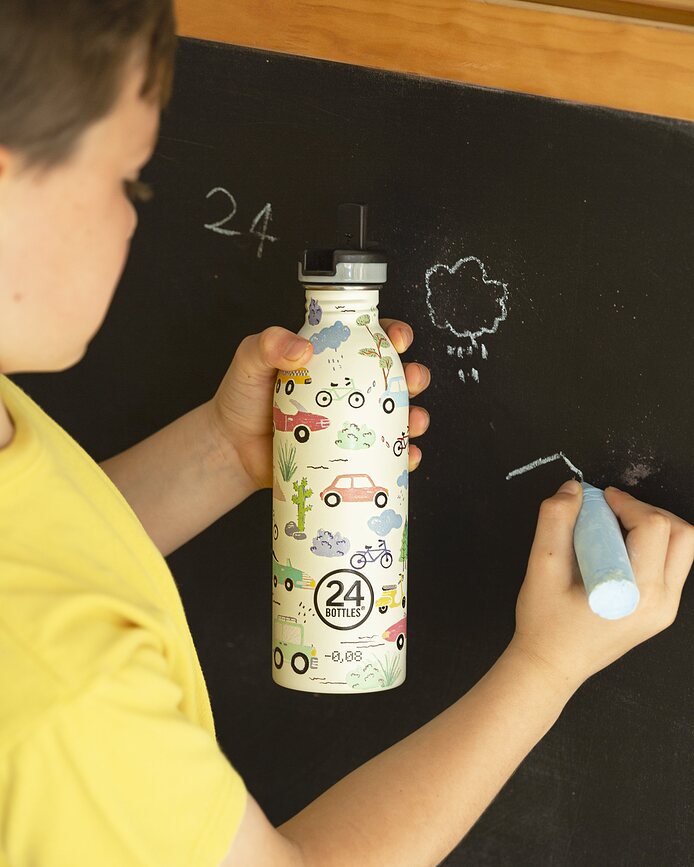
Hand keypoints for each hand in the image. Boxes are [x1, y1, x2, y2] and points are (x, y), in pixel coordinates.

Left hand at [208, 321, 430, 489]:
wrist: (231, 449)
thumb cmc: (242, 398)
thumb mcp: (250, 360)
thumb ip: (268, 345)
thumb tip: (302, 348)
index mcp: (331, 360)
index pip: (370, 340)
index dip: (393, 335)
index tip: (397, 339)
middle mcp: (348, 390)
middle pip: (395, 378)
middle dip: (414, 376)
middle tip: (412, 380)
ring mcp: (351, 424)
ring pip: (397, 417)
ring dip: (416, 417)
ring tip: (414, 422)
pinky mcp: (348, 456)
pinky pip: (384, 456)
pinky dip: (403, 458)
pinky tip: (407, 457)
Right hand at [510, 481, 693, 692]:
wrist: (551, 665)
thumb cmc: (545, 623)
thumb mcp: (541, 565)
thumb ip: (554, 520)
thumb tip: (573, 490)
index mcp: (637, 592)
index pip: (654, 528)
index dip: (627, 503)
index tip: (601, 500)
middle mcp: (661, 602)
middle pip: (682, 534)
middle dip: (647, 512)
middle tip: (612, 513)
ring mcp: (665, 609)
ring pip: (683, 549)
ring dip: (653, 528)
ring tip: (615, 530)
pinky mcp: (660, 611)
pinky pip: (671, 565)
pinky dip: (650, 547)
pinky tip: (616, 552)